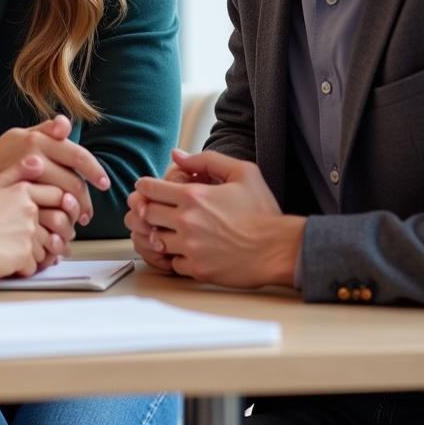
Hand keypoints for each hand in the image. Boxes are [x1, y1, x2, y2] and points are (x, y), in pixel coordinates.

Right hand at [0, 115, 109, 226]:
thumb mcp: (28, 134)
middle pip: (72, 184)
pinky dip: (55, 223)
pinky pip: (45, 217)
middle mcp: (33, 160)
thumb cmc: (12, 151)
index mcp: (39, 141)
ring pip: (61, 201)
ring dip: (72, 213)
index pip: (77, 156)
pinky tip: (57, 226)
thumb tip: (65, 123)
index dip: (95, 171)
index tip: (104, 184)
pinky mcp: (18, 200)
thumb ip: (49, 129)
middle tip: (88, 212)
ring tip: (75, 220)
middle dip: (85, 200)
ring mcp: (25, 180)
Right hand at [0, 156, 66, 278]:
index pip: (58, 195)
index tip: (57, 215)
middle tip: (51, 240)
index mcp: (22, 190)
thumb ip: (16, 173)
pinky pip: (34, 265)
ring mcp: (28, 233)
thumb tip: (37, 160)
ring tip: (18, 252)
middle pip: (59, 222)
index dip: (61, 206)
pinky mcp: (24, 255)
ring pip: (47, 246)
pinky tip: (10, 262)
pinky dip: (25, 267)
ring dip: (38, 252)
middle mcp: (29, 210)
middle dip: (58, 232)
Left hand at [131, 150, 304, 288]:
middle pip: (145, 214)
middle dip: (144, 209)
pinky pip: (170, 263)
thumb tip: (176, 155)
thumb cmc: (262, 211)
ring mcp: (190, 247)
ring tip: (165, 230)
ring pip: (153, 240)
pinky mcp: (197, 269)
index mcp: (193, 196)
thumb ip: (206, 160)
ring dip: (156, 234)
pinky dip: (173, 256)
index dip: (144, 187)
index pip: (148, 188)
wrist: (279, 249)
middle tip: (152, 210)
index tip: (149, 190)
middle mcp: (186, 221)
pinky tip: (183, 250)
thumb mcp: (242, 172)